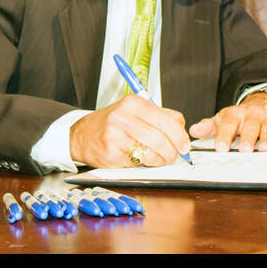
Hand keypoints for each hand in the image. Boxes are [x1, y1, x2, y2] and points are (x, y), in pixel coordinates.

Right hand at [68, 94, 190, 167]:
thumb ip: (158, 116)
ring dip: (162, 159)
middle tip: (176, 155)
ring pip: (152, 152)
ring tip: (161, 159)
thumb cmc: (111, 124)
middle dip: (174, 151)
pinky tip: (144, 160)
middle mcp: (123, 117)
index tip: (185, 144)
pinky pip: (139, 162)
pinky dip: (147, 164)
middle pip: (161, 137)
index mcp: (133, 103)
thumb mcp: (133, 111)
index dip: (180, 135)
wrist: (81, 136)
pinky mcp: (112, 154)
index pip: (166, 119)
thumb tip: (181, 129)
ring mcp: (116, 136)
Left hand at [190, 92, 266, 152]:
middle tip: (245, 149)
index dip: (224, 136)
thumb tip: (193, 131)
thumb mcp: (223, 119)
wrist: (264, 101)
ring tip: (264, 149)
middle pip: (250, 127)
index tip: (220, 148)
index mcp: (235, 114)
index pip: (228, 125)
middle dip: (247, 138)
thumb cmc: (241, 116)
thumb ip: (209, 126)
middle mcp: (252, 116)